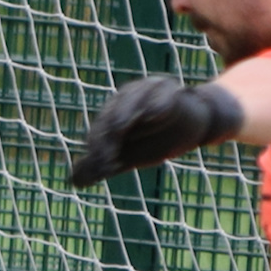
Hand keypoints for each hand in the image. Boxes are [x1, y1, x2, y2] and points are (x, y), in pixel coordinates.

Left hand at [68, 78, 245, 186]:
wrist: (197, 125)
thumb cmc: (157, 139)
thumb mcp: (129, 156)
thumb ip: (103, 165)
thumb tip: (73, 181)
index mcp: (113, 112)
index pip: (100, 130)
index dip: (98, 149)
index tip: (102, 168)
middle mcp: (128, 98)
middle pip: (113, 117)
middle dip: (109, 139)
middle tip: (109, 161)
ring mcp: (149, 90)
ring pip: (134, 102)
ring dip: (127, 117)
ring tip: (121, 133)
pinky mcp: (172, 89)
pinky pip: (164, 95)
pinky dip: (160, 103)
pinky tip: (158, 115)